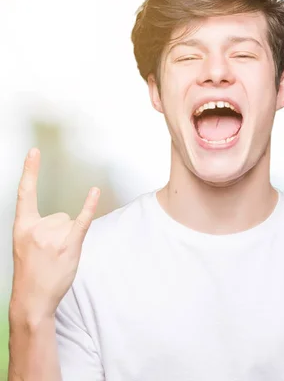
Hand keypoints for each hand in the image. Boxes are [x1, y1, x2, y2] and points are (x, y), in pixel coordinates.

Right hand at [10, 148, 99, 321]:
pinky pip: (82, 220)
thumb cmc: (31, 272)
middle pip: (61, 215)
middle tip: (50, 254)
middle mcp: (36, 227)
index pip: (25, 192)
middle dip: (60, 233)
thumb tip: (64, 219)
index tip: (34, 152)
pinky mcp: (69, 244)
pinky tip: (94, 191)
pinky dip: (89, 205)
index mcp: (22, 225)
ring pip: (72, 223)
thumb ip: (39, 228)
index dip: (30, 171)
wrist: (32, 298)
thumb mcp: (26, 245)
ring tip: (57, 257)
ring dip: (69, 239)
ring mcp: (53, 235)